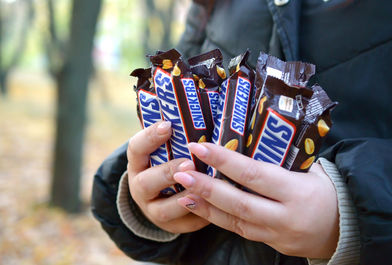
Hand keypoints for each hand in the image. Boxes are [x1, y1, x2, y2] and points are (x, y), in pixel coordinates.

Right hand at [127, 121, 208, 233]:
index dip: (150, 137)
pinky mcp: (171, 226)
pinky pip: (185, 224)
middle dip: (168, 173)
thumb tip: (206, 109)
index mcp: (138, 164)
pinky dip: (201, 215)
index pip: (136, 149)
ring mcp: (153, 210)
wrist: (162, 197)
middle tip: (189, 163)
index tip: (168, 125)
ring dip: (185, 198)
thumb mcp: (167, 150)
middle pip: (146, 182)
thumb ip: (180, 137)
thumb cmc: (171, 162)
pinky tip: (218, 204)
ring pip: (164, 209)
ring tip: (205, 187)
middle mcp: (141, 188)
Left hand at [174, 142, 338, 258]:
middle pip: (239, 202)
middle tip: (181, 171)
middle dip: (206, 187)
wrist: (343, 228)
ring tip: (182, 190)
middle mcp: (284, 216)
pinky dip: (216, 218)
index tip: (201, 146)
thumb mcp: (308, 171)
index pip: (254, 174)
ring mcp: (275, 234)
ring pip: (234, 220)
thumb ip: (277, 161)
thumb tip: (242, 142)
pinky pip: (238, 230)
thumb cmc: (325, 191)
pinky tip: (198, 206)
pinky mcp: (268, 242)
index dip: (225, 160)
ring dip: (205, 205)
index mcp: (297, 191)